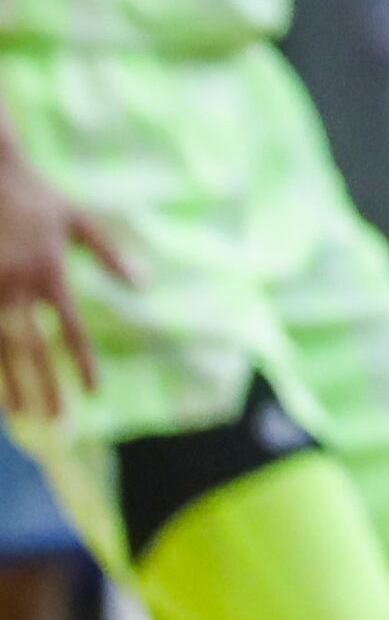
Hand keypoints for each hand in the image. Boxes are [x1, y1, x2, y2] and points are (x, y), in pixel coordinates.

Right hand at [0, 160, 126, 428]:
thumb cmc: (38, 198)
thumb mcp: (80, 218)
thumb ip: (110, 252)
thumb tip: (143, 283)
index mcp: (51, 272)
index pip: (70, 328)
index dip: (80, 361)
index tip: (92, 392)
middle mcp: (19, 286)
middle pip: (32, 348)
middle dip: (43, 386)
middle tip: (54, 420)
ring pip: (1, 346)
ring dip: (10, 383)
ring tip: (19, 415)